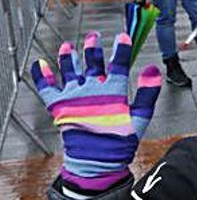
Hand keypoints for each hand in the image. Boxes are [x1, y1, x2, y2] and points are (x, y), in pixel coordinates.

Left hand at [31, 32, 161, 191]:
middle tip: (94, 37)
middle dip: (93, 48)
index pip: (119, 64)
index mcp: (113, 93)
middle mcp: (92, 91)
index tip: (123, 37)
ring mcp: (73, 97)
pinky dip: (42, 75)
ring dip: (69, 56)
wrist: (95, 163)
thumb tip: (153, 69)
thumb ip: (147, 92)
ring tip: (69, 46)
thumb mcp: (140, 118)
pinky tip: (40, 64)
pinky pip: (47, 88)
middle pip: (93, 63)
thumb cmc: (119, 143)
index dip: (122, 49)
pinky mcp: (59, 107)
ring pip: (70, 70)